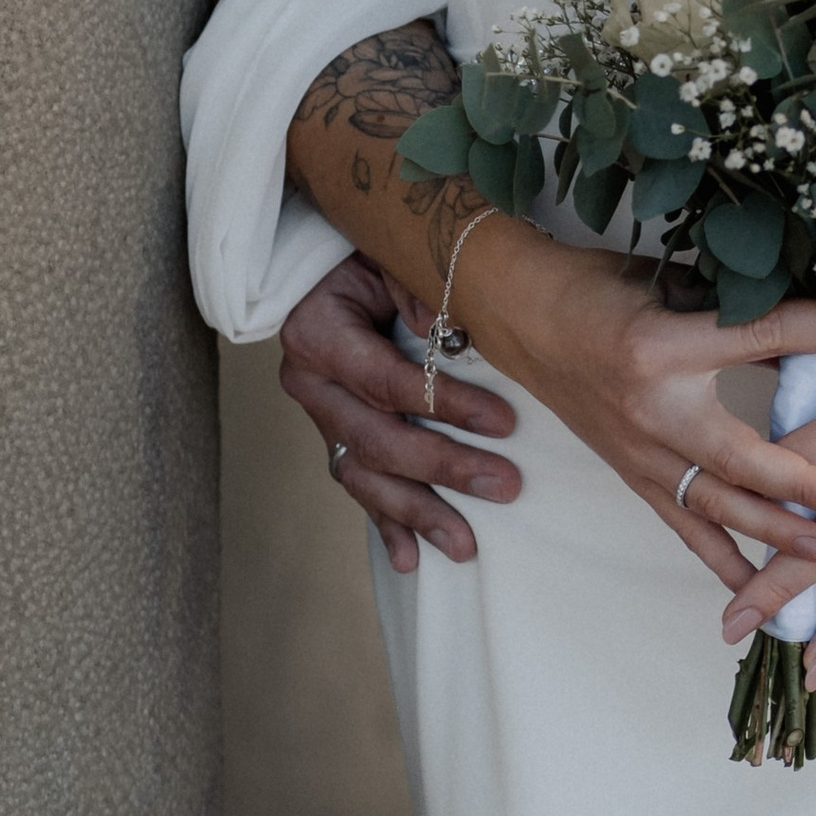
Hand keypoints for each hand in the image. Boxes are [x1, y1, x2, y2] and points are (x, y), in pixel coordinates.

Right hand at [279, 254, 521, 574]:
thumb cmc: (364, 257)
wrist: (319, 268)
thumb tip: (451, 337)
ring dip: (417, 514)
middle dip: (444, 469)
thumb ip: (416, 291)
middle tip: (503, 486)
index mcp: (319, 336)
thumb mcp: (388, 256)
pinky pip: (357, 486)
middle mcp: (310, 384)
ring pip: (366, 477)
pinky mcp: (333, 438)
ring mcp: (320, 417)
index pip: (389, 382)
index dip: (446, 405)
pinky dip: (384, 525)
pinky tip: (410, 560)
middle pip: (380, 441)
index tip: (504, 423)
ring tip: (464, 546)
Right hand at [458, 216, 815, 599]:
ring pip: (717, 504)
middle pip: (742, 455)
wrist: (525, 319)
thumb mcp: (670, 281)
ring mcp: (640, 452)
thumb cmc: (598, 289)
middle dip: (806, 483)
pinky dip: (720, 558)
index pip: (760, 335)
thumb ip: (737, 308)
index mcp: (664, 342)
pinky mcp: (633, 476)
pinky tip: (756, 589)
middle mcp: (653, 409)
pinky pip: (683, 525)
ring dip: (774, 533)